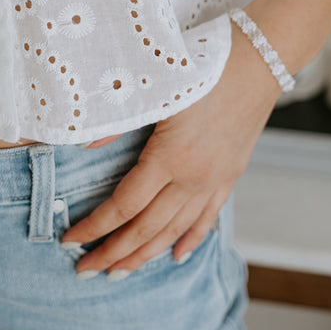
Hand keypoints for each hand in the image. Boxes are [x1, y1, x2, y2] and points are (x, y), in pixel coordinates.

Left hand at [61, 21, 280, 276]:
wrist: (261, 57)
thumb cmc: (204, 64)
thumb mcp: (156, 86)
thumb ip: (118, 120)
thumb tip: (81, 144)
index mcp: (171, 157)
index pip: (123, 206)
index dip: (94, 227)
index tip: (69, 241)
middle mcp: (194, 177)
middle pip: (146, 228)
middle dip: (113, 253)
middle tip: (85, 271)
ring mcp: (216, 179)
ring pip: (174, 230)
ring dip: (145, 254)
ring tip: (119, 272)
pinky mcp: (232, 174)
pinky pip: (207, 217)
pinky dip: (189, 240)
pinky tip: (175, 256)